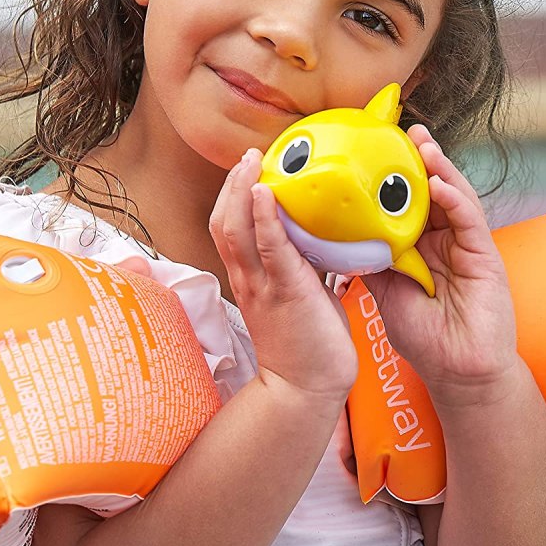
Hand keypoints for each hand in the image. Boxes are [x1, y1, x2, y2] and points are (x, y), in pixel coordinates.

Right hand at [209, 148, 357, 409]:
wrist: (305, 389)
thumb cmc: (308, 344)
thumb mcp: (301, 295)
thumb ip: (302, 267)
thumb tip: (321, 240)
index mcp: (251, 279)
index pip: (231, 228)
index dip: (235, 197)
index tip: (248, 170)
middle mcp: (248, 279)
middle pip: (224, 222)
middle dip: (233, 185)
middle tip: (249, 155)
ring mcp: (262, 286)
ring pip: (237, 230)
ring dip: (243, 191)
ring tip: (252, 162)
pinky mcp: (285, 293)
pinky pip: (269, 250)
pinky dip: (264, 219)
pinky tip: (266, 194)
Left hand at [360, 125, 518, 409]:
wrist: (456, 371)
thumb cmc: (423, 336)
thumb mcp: (384, 291)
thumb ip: (369, 260)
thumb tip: (337, 234)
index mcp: (420, 245)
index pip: (407, 201)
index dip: (393, 175)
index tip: (373, 148)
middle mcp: (444, 239)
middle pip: (431, 190)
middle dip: (418, 158)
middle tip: (401, 129)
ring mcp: (466, 246)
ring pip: (453, 196)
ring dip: (438, 167)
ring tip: (420, 142)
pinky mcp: (485, 256)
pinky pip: (470, 219)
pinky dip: (455, 198)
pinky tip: (439, 182)